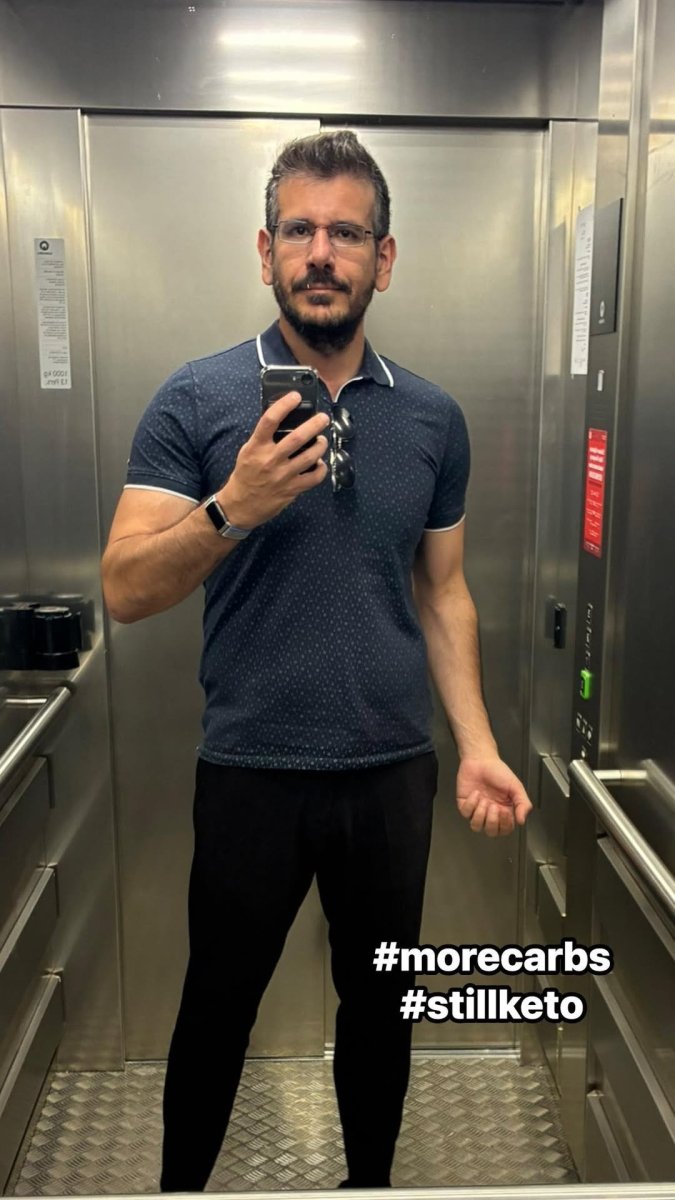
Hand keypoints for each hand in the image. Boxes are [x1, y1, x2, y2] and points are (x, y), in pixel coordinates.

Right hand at [219, 391, 329, 528]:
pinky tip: (320, 463)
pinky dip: (321, 468)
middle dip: (314, 425)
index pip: (269, 420)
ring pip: (310, 456)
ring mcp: (283, 476)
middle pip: (297, 438)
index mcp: (256, 447)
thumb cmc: (245, 475)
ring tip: (322, 440)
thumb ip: (263, 438)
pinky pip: (314, 477)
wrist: (240, 506)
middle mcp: (270, 460)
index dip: (284, 405)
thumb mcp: (248, 452)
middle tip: (323, 418)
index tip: (295, 396)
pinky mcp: (292, 489)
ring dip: (321, 445)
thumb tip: (284, 421)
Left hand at [456, 756, 531, 836]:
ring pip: (476, 827)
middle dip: (492, 821)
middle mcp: (491, 812)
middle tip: (494, 806)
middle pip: (490, 832)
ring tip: (484, 800)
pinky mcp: (465, 804)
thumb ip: (523, 804)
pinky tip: (476, 793)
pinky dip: (471, 804)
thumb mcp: (516, 787)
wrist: (481, 759)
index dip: (505, 824)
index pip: (505, 829)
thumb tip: (522, 820)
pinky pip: (466, 813)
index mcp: (505, 810)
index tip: (505, 811)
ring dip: (480, 814)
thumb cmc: (498, 771)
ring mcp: (477, 809)